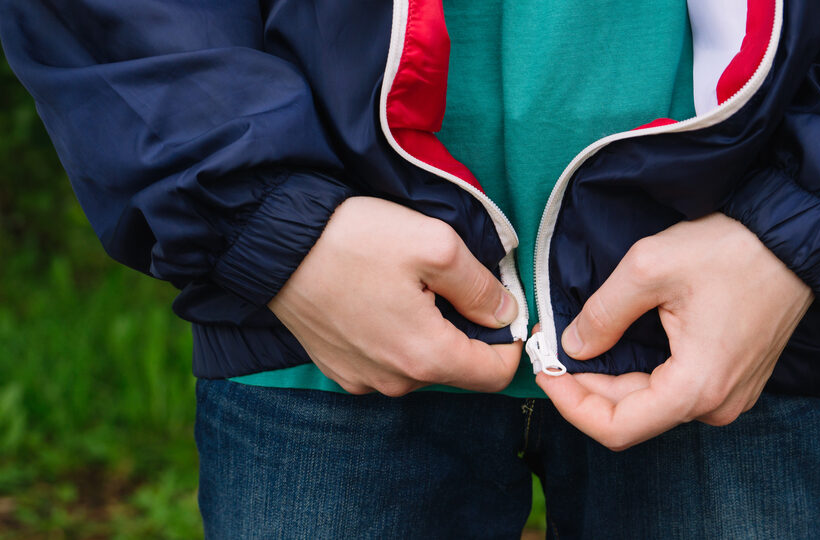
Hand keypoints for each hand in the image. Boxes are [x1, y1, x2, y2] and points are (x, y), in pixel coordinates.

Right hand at [268, 197, 521, 395]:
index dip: (512, 341)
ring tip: (410, 286)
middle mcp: (395, 381)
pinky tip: (379, 299)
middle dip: (467, 329)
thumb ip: (481, 286)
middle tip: (451, 282)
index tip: (505, 306)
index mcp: (425, 357)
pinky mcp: (339, 369)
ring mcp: (364, 379)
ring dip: (429, 331)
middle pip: (458, 367)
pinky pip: (386, 360)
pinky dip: (396, 335)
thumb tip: (506, 313)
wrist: (274, 243)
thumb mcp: (435, 245)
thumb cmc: (354, 239)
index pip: (496, 374)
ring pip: (422, 363)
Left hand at [536, 213, 812, 449]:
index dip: (571, 405)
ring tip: (578, 345)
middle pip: (632, 416)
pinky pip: (675, 390)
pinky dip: (640, 374)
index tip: (545, 371)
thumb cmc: (732, 249)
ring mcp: (729, 396)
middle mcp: (716, 404)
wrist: (798, 238)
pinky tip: (617, 346)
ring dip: (610, 381)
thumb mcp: (649, 268)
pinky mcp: (733, 379)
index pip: (616, 428)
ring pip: (651, 404)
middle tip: (552, 351)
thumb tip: (574, 347)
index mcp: (696, 387)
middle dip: (585, 388)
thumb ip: (603, 313)